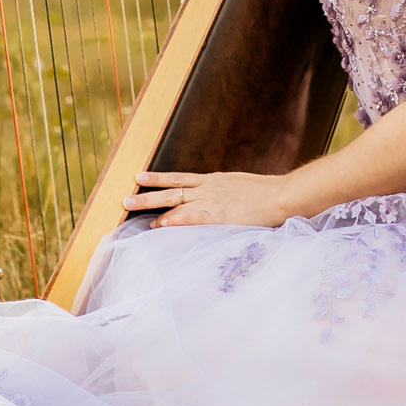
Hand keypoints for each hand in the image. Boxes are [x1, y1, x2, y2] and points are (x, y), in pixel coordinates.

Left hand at [122, 169, 288, 228]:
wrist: (281, 195)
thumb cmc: (267, 195)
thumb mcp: (240, 188)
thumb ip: (226, 194)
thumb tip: (221, 202)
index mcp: (212, 181)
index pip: (179, 180)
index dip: (160, 181)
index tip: (142, 182)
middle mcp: (207, 188)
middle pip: (170, 188)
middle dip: (146, 193)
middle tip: (124, 198)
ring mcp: (212, 200)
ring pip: (174, 200)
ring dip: (151, 204)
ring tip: (129, 207)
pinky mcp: (219, 214)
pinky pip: (192, 217)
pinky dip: (175, 220)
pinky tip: (160, 226)